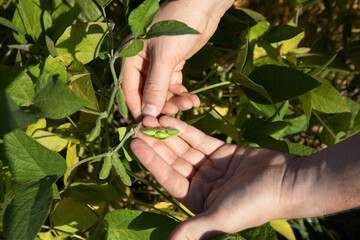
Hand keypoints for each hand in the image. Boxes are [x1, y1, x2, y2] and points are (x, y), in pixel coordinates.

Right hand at [122, 0, 233, 119]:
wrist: (202, 7)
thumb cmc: (179, 25)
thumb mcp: (165, 57)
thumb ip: (156, 86)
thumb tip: (149, 113)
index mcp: (130, 57)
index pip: (129, 89)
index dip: (138, 108)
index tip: (148, 126)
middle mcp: (141, 63)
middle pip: (146, 93)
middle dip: (161, 106)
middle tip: (174, 117)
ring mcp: (157, 65)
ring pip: (162, 92)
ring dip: (174, 101)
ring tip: (190, 105)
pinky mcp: (172, 65)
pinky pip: (174, 86)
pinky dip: (182, 94)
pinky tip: (193, 100)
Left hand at [131, 116, 299, 238]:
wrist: (289, 182)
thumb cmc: (255, 204)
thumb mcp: (220, 218)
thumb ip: (193, 230)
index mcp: (197, 201)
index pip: (168, 178)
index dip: (151, 161)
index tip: (135, 144)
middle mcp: (201, 184)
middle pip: (173, 160)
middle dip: (156, 143)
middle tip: (138, 125)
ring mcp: (211, 166)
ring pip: (184, 147)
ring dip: (168, 133)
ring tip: (151, 118)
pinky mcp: (222, 151)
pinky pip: (199, 139)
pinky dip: (186, 129)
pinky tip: (171, 119)